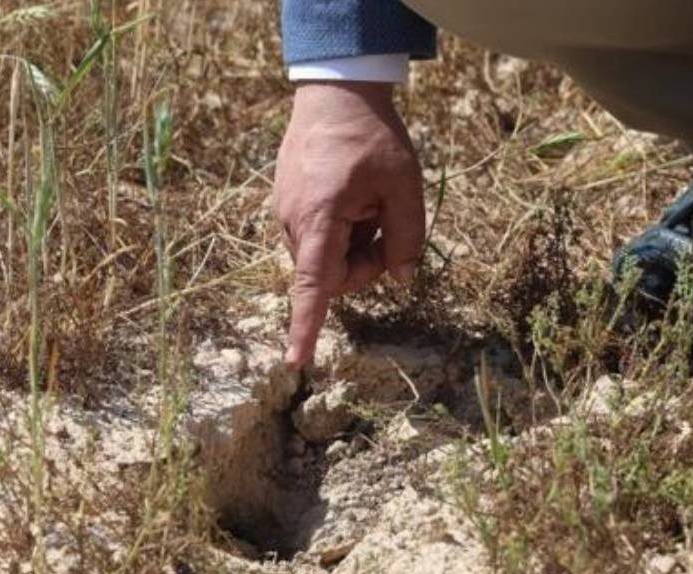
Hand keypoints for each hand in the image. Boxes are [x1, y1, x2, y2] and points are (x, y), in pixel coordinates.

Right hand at [274, 81, 424, 368]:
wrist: (334, 91)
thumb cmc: (372, 136)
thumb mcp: (405, 185)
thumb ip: (407, 237)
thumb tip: (404, 280)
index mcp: (320, 218)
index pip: (314, 285)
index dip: (306, 326)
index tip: (296, 362)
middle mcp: (293, 222)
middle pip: (330, 276)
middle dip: (362, 266)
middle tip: (387, 228)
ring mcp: (285, 213)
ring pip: (324, 258)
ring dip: (352, 246)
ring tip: (368, 203)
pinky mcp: (286, 206)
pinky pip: (315, 238)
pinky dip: (339, 230)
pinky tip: (352, 197)